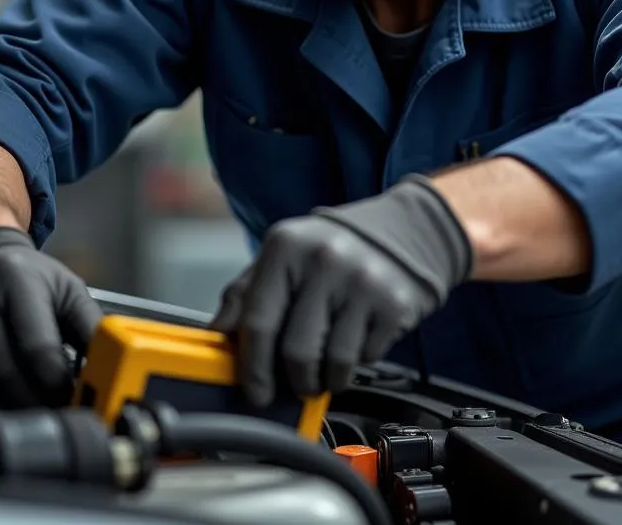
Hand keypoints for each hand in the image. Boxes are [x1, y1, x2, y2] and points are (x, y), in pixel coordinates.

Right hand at [0, 226, 102, 408]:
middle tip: (59, 413)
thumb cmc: (30, 275)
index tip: (74, 400)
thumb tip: (110, 366)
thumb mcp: (68, 289)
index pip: (37, 347)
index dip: (57, 384)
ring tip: (40, 408)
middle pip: (9, 373)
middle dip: (39, 402)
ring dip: (17, 406)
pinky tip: (10, 393)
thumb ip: (90, 326)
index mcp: (17, 278)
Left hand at [210, 176, 471, 406]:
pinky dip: (356, 362)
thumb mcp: (283, 256)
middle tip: (297, 380)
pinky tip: (356, 338)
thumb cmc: (332, 248)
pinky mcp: (394, 304)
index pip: (258, 320)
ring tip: (326, 362)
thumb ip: (245, 293)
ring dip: (326, 378)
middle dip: (293, 379)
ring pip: (332, 364)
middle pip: (295, 352)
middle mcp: (324, 259)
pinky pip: (365, 359)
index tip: (254, 391)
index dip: (252, 366)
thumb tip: (216, 335)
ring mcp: (362, 281)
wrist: (404, 230)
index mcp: (286, 246)